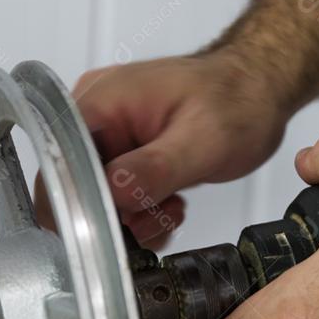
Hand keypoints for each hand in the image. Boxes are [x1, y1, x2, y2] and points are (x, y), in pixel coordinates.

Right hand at [35, 50, 289, 248]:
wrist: (260, 90)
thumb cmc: (238, 100)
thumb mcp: (202, 141)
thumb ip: (154, 169)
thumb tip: (112, 193)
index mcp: (101, 100)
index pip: (57, 162)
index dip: (77, 204)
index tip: (113, 229)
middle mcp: (95, 114)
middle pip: (76, 185)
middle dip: (116, 214)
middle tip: (158, 215)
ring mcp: (110, 133)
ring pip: (99, 196)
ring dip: (135, 216)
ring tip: (171, 205)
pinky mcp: (125, 152)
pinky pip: (117, 194)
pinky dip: (142, 210)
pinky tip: (170, 203)